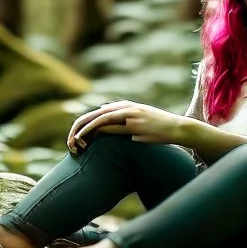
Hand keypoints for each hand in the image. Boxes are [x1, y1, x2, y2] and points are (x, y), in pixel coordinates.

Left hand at [67, 101, 182, 153]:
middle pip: (94, 114)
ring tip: (73, 140)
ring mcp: (128, 113)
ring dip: (83, 129)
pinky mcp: (132, 122)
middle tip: (69, 140)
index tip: (76, 139)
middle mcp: (125, 107)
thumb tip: (112, 136)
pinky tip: (84, 137)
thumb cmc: (159, 130)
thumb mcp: (140, 127)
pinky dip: (94, 130)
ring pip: (98, 118)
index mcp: (125, 107)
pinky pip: (108, 124)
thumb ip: (126, 127)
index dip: (85, 125)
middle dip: (79, 126)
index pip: (98, 114)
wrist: (177, 128)